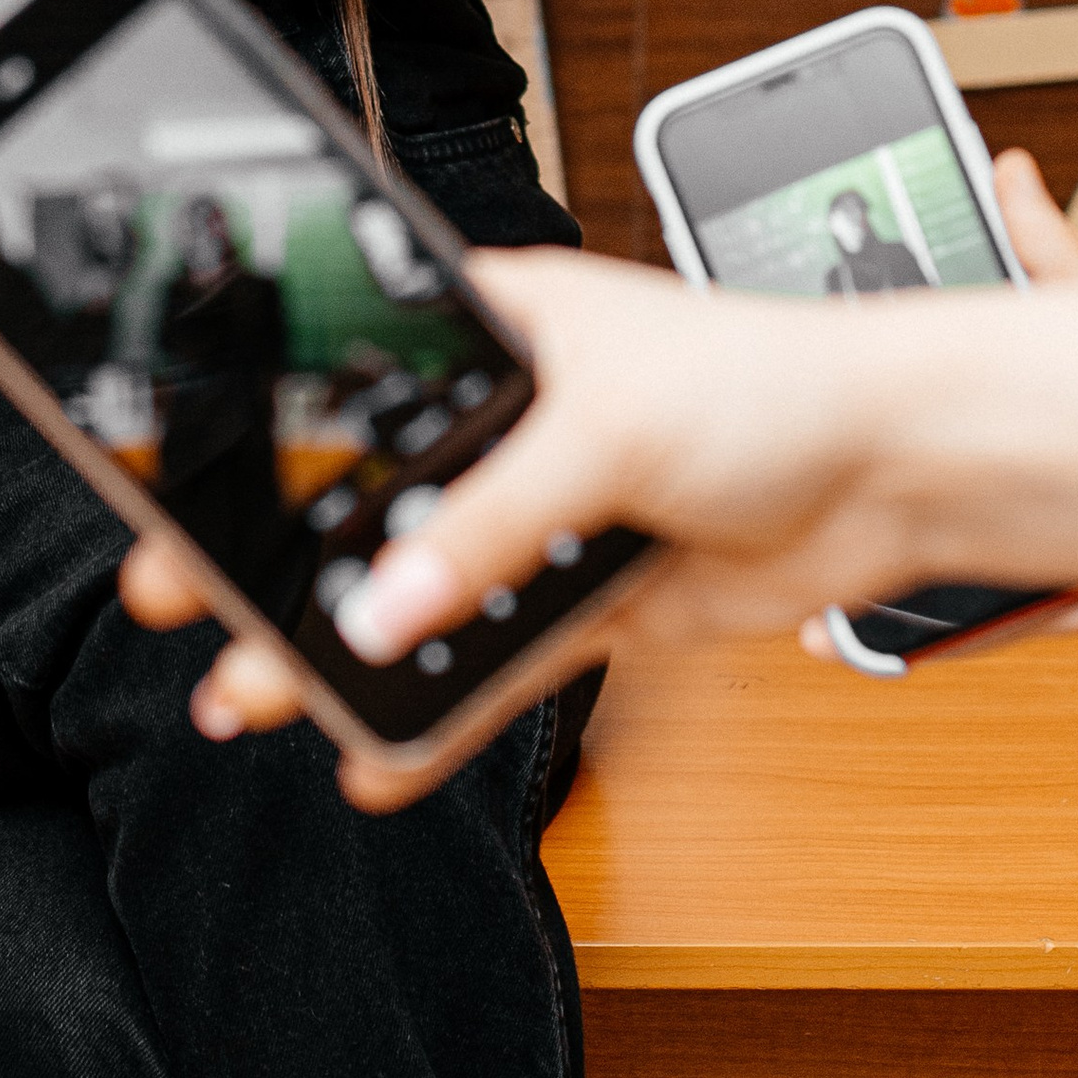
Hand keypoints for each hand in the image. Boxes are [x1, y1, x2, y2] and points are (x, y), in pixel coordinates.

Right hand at [122, 249, 913, 807]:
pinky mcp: (596, 594)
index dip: (265, 427)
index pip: (354, 372)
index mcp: (499, 326)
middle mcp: (515, 414)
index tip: (184, 484)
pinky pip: (499, 661)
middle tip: (182, 604)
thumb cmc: (772, 380)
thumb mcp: (607, 429)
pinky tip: (381, 751)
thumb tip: (388, 604)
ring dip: (348, 649)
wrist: (895, 470)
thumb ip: (488, 522)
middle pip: (372, 493)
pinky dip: (442, 710)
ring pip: (426, 589)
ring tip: (257, 699)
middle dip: (277, 556)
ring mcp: (553, 509)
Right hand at [791, 148, 1077, 659]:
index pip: (918, 408)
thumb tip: (1011, 170)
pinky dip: (931, 642)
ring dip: (863, 586)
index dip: (857, 417)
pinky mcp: (1067, 597)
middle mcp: (1010, 482)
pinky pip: (987, 628)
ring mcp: (1033, 543)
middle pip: (907, 495)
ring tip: (801, 588)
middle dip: (837, 506)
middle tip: (771, 507)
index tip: (797, 400)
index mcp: (1007, 415)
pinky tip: (862, 644)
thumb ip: (1049, 254)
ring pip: (929, 569)